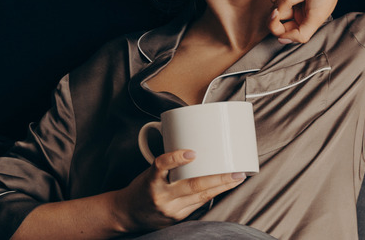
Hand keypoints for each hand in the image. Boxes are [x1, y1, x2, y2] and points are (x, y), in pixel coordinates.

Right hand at [114, 150, 245, 232]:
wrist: (127, 214)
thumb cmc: (142, 187)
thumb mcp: (149, 172)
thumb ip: (169, 164)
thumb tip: (194, 146)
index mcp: (151, 180)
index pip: (161, 166)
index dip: (175, 158)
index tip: (192, 153)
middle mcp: (161, 196)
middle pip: (192, 186)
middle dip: (218, 178)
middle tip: (236, 171)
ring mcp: (171, 209)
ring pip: (201, 197)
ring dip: (222, 187)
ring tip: (237, 178)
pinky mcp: (177, 218)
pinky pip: (199, 204)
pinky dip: (212, 194)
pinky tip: (224, 187)